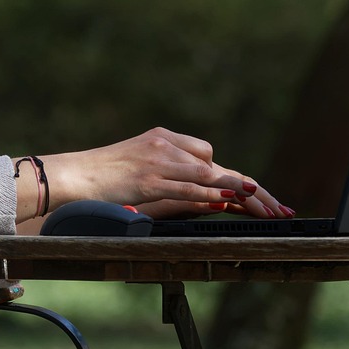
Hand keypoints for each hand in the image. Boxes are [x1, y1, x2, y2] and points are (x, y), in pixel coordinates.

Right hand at [36, 127, 292, 218]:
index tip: (259, 196)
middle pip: (219, 165)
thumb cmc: (99, 180)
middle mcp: (165, 146)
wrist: (69, 176)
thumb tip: (205, 198)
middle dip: (252, 190)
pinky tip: (228, 202)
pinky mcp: (148, 179)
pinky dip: (209, 194)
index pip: (208, 156)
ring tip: (268, 208)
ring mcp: (158, 161)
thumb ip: (169, 179)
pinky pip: (186, 186)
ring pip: (210, 174)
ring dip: (243, 193)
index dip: (235, 178)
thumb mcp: (138, 171)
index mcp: (163, 140)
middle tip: (279, 208)